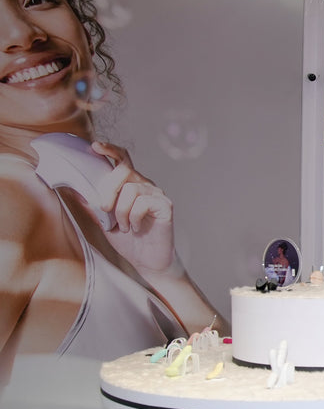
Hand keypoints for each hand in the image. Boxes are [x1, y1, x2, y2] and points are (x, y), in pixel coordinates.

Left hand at [91, 141, 177, 275]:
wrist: (147, 262)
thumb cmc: (129, 241)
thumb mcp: (103, 221)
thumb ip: (91, 204)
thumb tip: (73, 189)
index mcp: (131, 185)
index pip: (123, 160)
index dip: (111, 150)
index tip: (95, 147)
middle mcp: (145, 185)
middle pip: (123, 171)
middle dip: (108, 190)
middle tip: (105, 210)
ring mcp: (157, 194)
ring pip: (131, 189)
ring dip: (121, 212)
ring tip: (124, 226)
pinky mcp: (165, 206)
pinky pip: (143, 202)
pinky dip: (133, 217)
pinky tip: (136, 228)